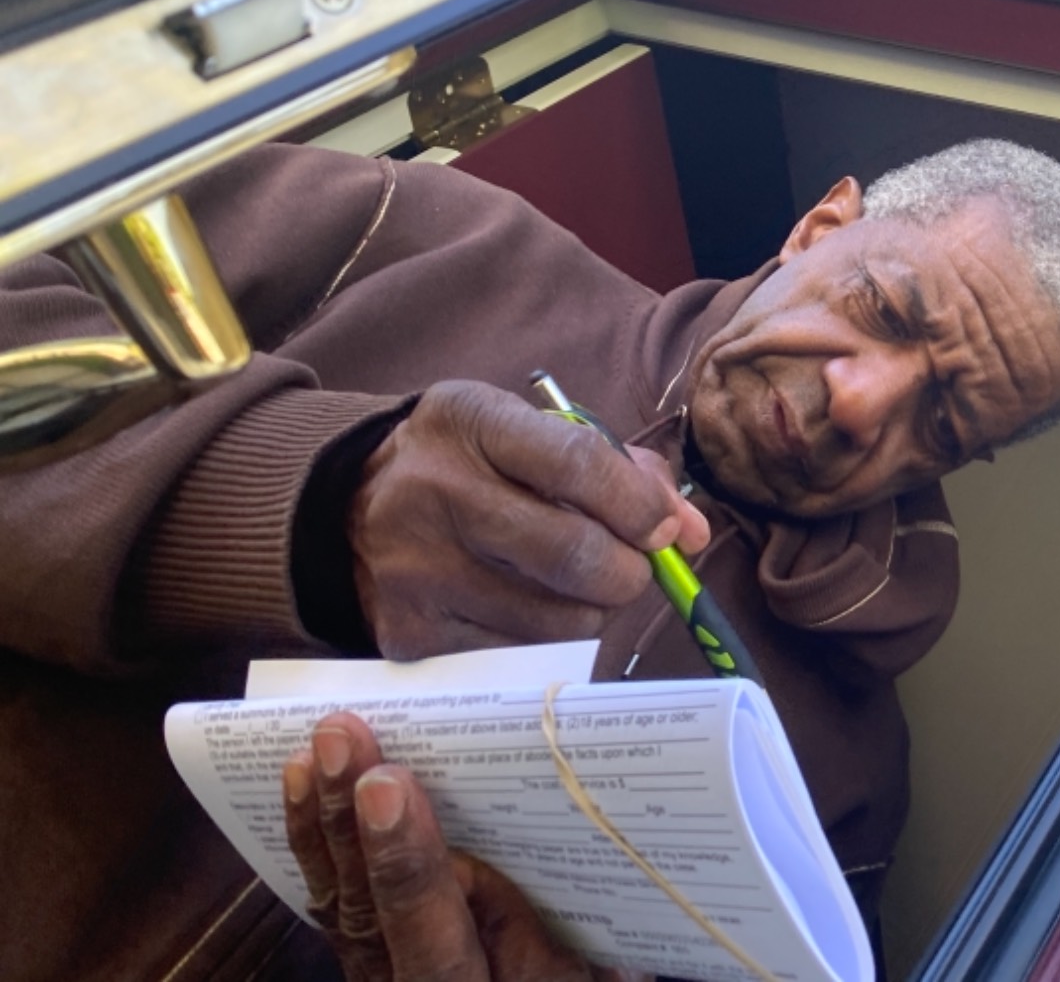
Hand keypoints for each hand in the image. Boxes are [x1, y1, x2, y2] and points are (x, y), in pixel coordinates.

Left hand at [283, 712, 635, 981]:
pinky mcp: (368, 955)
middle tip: (339, 741)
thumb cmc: (570, 980)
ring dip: (321, 825)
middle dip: (350, 825)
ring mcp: (380, 978)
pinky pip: (331, 905)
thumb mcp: (589, 971)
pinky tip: (298, 785)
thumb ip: (570, 935)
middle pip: (369, 920)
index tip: (388, 788)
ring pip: (338, 910)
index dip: (409, 872)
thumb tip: (556, 859)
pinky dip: (312, 845)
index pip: (437, 952)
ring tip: (310, 752)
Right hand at [350, 379, 709, 658]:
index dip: (640, 504)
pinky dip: (546, 638)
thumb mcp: (528, 432)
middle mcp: (436, 494)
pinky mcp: (410, 635)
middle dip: (629, 570)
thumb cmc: (470, 462)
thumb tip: (692, 532)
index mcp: (471, 422)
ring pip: (556, 618)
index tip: (667, 528)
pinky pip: (518, 655)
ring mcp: (417, 571)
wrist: (349, 504)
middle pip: (573, 554)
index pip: (578, 464)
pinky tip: (530, 607)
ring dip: (593, 608)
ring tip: (578, 584)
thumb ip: (620, 470)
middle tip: (632, 567)